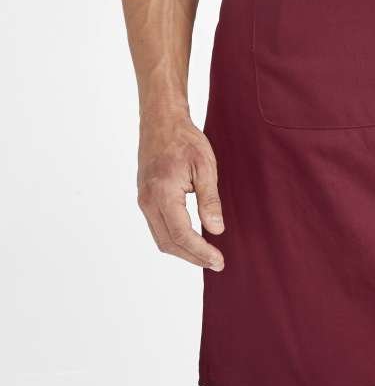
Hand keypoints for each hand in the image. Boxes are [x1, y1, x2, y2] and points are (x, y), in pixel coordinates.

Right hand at [136, 107, 225, 268]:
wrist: (161, 122)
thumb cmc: (185, 140)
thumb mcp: (205, 165)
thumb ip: (210, 199)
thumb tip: (216, 230)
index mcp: (162, 194)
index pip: (181, 234)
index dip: (200, 251)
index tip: (219, 260)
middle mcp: (148, 202)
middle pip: (168, 243)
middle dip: (192, 257)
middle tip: (216, 263)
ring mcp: (143, 201)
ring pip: (161, 238)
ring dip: (183, 251)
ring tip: (206, 256)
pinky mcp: (145, 199)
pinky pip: (158, 227)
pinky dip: (175, 239)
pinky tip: (191, 239)